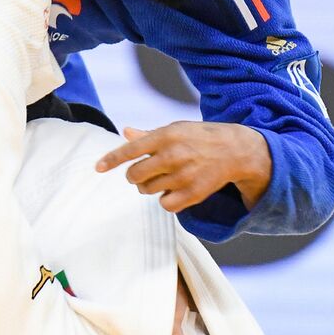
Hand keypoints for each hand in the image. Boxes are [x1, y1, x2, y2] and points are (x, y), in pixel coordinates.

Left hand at [95, 122, 271, 212]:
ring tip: (164, 177)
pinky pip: (164, 205)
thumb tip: (125, 132)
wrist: (235, 151)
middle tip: (146, 171)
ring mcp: (183, 176)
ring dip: (149, 186)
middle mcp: (173, 156)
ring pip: (147, 190)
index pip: (131, 150)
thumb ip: (148, 135)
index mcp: (166, 136)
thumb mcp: (175, 129)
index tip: (98, 168)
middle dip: (134, 176)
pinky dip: (165, 200)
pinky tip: (174, 189)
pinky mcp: (193, 194)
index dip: (111, 160)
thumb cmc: (199, 138)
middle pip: (134, 175)